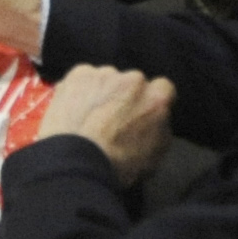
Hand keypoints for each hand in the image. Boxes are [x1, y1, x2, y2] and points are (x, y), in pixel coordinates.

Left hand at [35, 66, 174, 187]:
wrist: (80, 161)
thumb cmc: (120, 165)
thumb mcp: (156, 154)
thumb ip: (160, 127)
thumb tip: (155, 119)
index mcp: (157, 99)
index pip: (163, 88)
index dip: (150, 100)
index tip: (141, 111)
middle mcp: (134, 80)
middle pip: (133, 82)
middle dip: (126, 96)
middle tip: (112, 118)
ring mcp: (106, 74)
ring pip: (107, 79)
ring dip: (103, 92)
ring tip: (89, 116)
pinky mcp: (80, 73)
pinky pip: (84, 78)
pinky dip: (80, 90)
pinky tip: (74, 109)